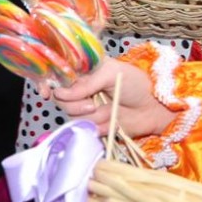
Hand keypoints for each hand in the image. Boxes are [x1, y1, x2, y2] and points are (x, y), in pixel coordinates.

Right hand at [45, 56, 172, 137]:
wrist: (157, 107)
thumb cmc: (136, 83)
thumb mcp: (110, 73)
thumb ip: (85, 83)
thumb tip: (60, 93)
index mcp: (84, 73)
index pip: (57, 77)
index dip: (47, 84)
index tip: (45, 92)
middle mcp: (82, 91)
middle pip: (60, 99)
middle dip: (73, 102)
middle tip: (91, 101)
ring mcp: (88, 109)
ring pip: (70, 114)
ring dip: (86, 114)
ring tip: (104, 110)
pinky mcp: (96, 125)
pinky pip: (84, 128)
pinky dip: (94, 126)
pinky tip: (108, 122)